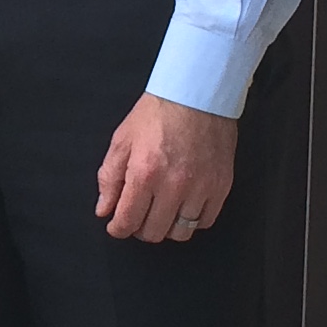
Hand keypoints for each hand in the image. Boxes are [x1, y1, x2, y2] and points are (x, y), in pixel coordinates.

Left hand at [95, 93, 236, 242]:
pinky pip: (205, 221)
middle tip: (138, 215)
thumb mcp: (122, 140)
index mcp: (145, 173)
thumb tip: (104, 209)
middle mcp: (174, 186)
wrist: (197, 94)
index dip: (118, 229)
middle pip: (154, 232)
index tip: (117, 225)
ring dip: (167, 226)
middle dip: (140, 228)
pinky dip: (193, 220)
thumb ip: (109, 178)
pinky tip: (184, 205)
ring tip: (162, 211)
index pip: (127, 221)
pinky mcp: (221, 186)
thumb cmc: (158, 113)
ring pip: (181, 232)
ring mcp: (201, 188)